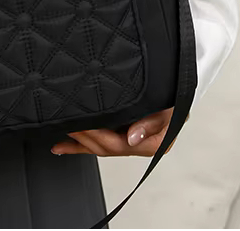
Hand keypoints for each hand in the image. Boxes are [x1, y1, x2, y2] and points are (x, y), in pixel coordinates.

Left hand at [51, 108, 174, 156]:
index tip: (83, 125)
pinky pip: (99, 143)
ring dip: (79, 141)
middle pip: (106, 147)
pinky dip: (80, 146)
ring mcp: (129, 142)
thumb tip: (132, 138)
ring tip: (62, 131)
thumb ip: (153, 122)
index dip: (98, 136)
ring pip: (100, 147)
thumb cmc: (175, 100)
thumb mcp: (171, 108)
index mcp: (151, 144)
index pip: (118, 145)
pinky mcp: (121, 135)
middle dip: (84, 137)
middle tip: (66, 123)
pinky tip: (63, 147)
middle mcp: (137, 146)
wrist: (177, 92)